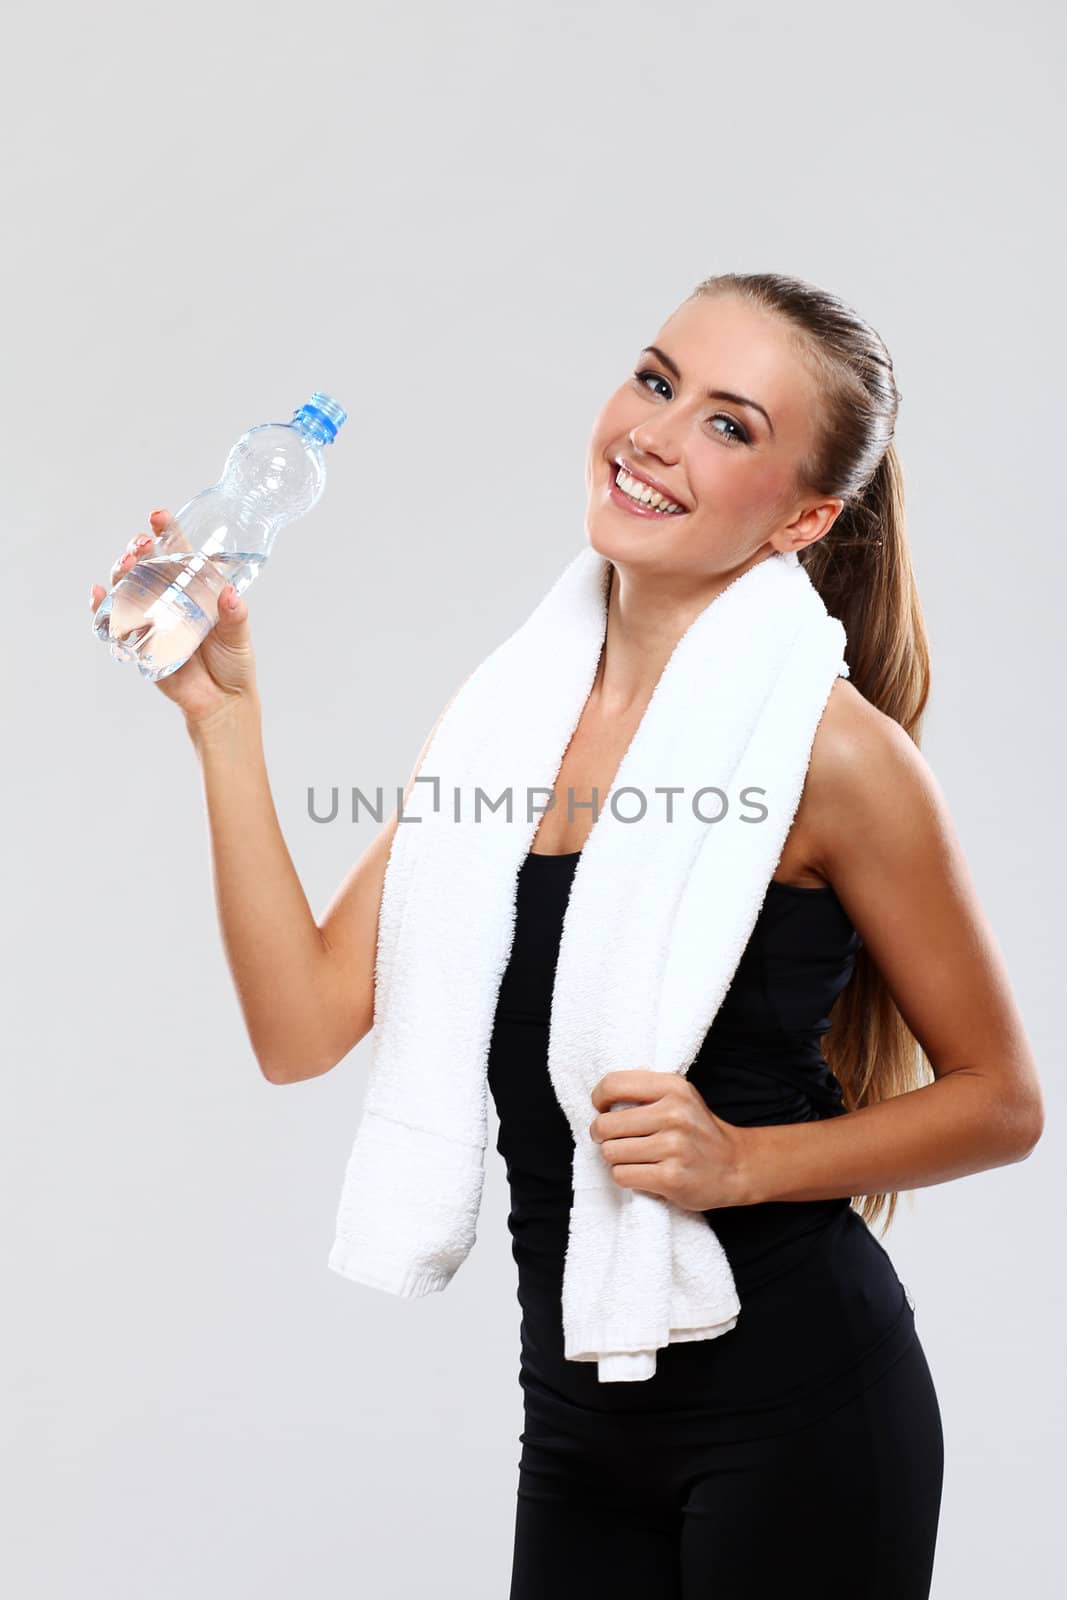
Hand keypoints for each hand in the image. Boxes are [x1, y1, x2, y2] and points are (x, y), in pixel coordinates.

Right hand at [89, 508, 258, 730]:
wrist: (221, 703)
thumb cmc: (233, 664)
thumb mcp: (239, 636)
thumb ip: (234, 616)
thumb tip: (230, 594)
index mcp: (194, 589)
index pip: (177, 553)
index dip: (166, 532)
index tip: (158, 517)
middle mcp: (169, 598)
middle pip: (144, 565)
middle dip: (137, 550)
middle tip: (140, 546)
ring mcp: (150, 618)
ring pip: (125, 587)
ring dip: (120, 573)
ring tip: (124, 567)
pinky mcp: (137, 642)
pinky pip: (113, 622)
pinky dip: (101, 607)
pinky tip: (98, 595)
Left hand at [589, 1070, 754, 1209]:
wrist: (735, 1165)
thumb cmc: (697, 1130)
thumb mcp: (679, 1097)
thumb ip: (645, 1091)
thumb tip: (600, 1101)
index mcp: (673, 1087)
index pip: (613, 1084)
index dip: (599, 1099)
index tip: (602, 1110)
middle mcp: (674, 1114)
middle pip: (606, 1124)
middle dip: (602, 1135)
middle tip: (614, 1139)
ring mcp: (673, 1147)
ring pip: (610, 1152)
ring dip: (615, 1159)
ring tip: (632, 1157)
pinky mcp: (671, 1177)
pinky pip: (622, 1175)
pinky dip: (625, 1176)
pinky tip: (640, 1172)